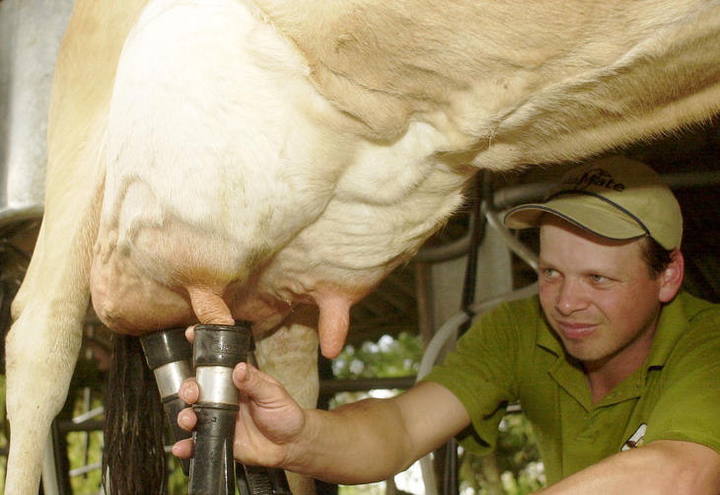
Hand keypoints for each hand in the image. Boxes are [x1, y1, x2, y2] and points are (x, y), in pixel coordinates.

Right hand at [171, 361, 306, 467]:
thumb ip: (255, 383)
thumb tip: (240, 367)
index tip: (190, 335)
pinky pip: (198, 442)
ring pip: (193, 413)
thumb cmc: (285, 414)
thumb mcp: (273, 395)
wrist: (291, 445)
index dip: (202, 348)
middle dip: (189, 388)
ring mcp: (219, 418)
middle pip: (198, 388)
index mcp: (237, 381)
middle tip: (193, 394)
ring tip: (189, 419)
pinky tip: (183, 447)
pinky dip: (187, 446)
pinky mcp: (218, 439)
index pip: (217, 362)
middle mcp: (224, 398)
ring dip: (185, 415)